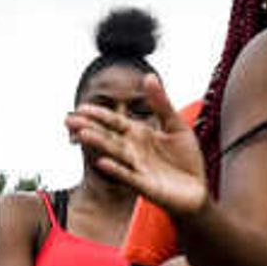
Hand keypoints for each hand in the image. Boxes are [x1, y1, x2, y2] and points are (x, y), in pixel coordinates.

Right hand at [61, 75, 210, 214]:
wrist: (198, 190)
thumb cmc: (186, 158)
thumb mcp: (176, 125)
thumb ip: (161, 103)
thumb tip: (149, 76)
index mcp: (139, 134)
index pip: (114, 121)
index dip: (98, 114)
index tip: (80, 108)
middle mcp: (133, 150)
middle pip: (108, 136)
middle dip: (89, 127)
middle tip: (68, 120)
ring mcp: (137, 167)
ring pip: (115, 153)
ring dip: (99, 144)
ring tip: (83, 134)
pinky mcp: (145, 186)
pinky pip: (128, 176)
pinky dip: (116, 170)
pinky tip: (103, 162)